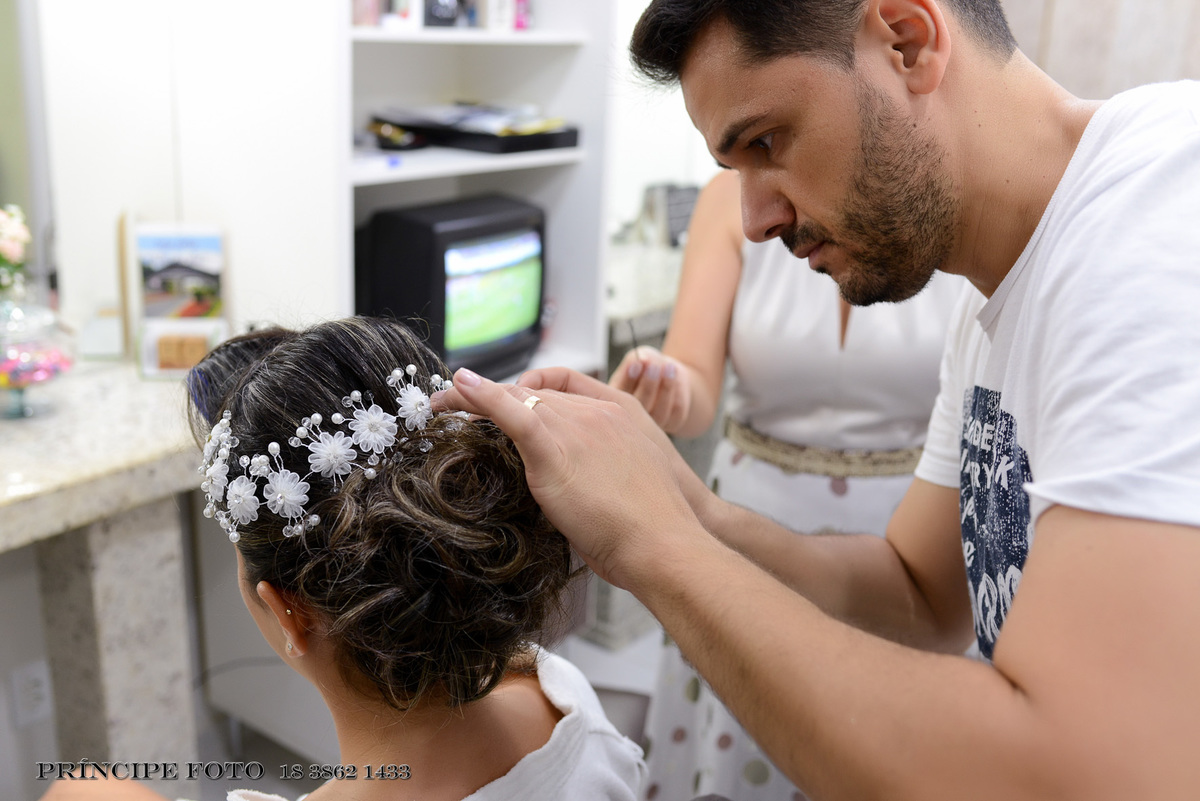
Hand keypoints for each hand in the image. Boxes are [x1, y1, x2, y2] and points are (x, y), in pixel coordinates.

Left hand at [431, 368, 706, 587]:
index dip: (532, 390)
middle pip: (534, 393)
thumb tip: (581, 492)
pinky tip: (456, 388)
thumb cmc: (656, 529)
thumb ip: (606, 473)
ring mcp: (577, 427)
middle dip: (495, 397)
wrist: (667, 543)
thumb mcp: (634, 485)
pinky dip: (480, 397)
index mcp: (622, 414)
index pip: (566, 386)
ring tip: (443, 405)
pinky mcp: (553, 451)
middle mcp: (598, 412)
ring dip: (473, 399)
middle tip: (459, 407)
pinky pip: (510, 413)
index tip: (509, 401)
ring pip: (515, 400)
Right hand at [608, 346, 692, 434]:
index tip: (636, 363)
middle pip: (638, 406)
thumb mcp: (642, 356)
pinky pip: (675, 412)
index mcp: (616, 399)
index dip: (627, 379)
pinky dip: (677, 393)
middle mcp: (632, 416)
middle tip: (654, 366)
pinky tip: (676, 377)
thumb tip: (643, 360)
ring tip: (669, 367)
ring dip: (665, 388)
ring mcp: (651, 424)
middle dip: (647, 385)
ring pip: (659, 412)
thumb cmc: (650, 364)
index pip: (618, 394)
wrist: (671, 375)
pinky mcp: (671, 423)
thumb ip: (638, 358)